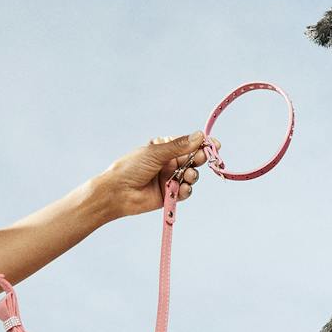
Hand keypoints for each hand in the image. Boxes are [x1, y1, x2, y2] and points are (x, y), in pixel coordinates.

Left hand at [98, 131, 212, 217]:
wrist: (117, 192)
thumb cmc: (131, 168)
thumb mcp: (156, 153)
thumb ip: (179, 146)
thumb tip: (199, 136)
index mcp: (164, 149)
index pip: (187, 144)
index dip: (201, 144)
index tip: (214, 144)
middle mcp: (168, 163)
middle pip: (192, 159)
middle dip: (199, 159)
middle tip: (201, 159)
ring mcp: (169, 179)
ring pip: (190, 175)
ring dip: (192, 175)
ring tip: (187, 175)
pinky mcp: (169, 195)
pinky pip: (185, 191)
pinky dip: (186, 189)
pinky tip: (183, 188)